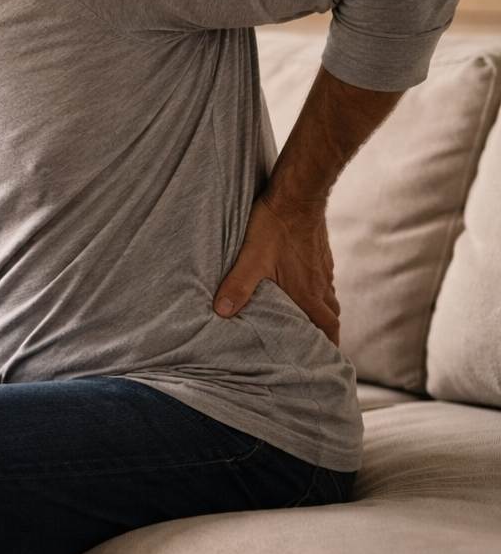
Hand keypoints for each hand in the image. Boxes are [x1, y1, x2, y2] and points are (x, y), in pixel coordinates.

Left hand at [213, 193, 339, 344]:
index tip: (328, 360)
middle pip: (331, 315)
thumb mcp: (250, 258)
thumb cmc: (275, 226)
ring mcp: (323, 266)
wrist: (298, 193)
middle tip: (315, 342)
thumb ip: (237, 286)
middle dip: (325, 331)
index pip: (328, 326)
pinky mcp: (320, 252)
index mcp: (309, 292)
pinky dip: (317, 289)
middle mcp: (321, 283)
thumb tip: (221, 312)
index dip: (329, 345)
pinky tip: (301, 284)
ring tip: (306, 318)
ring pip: (328, 296)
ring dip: (321, 309)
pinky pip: (324, 278)